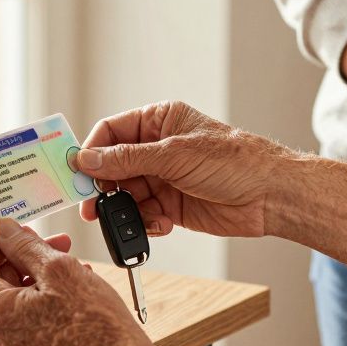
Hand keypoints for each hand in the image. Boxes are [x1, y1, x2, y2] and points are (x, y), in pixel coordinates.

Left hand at [0, 219, 167, 345]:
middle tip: (58, 247)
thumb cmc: (95, 327)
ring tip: (76, 272)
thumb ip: (24, 245)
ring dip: (42, 282)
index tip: (18, 233)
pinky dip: (47, 309)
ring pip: (18, 306)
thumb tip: (4, 231)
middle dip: (27, 260)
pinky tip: (75, 299)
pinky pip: (31, 329)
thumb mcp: (58, 269)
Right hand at [72, 101, 285, 237]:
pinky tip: (161, 224)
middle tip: (91, 206)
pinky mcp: (172, 206)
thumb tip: (87, 159)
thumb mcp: (173, 155)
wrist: (270, 196)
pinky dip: (146, 222)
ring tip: (130, 220)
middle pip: (113, 167)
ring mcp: (164, 178)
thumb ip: (127, 159)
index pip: (111, 132)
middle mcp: (158, 149)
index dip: (91, 151)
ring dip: (126, 210)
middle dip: (103, 187)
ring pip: (126, 195)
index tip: (76, 171)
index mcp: (159, 121)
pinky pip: (144, 215)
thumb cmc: (234, 161)